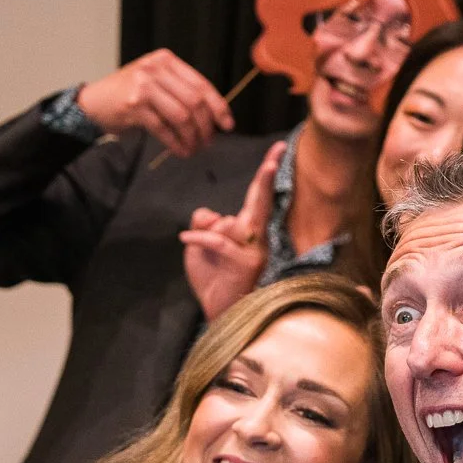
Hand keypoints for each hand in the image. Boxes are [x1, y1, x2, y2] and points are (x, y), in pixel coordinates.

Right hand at [76, 47, 234, 157]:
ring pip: (182, 116)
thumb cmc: (129, 96)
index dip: (219, 107)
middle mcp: (155, 69)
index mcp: (166, 61)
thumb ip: (181, 92)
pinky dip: (175, 143)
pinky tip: (179, 151)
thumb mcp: (156, 83)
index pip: (201, 85)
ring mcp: (143, 86)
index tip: (227, 125)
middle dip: (206, 127)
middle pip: (194, 102)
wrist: (93, 103)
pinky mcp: (133, 105)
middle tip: (208, 142)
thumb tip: (214, 117)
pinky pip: (164, 128)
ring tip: (193, 148)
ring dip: (192, 137)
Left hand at [179, 142, 279, 319]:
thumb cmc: (213, 277)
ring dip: (206, 234)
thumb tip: (209, 214)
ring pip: (226, 223)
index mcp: (249, 229)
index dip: (267, 173)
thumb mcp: (199, 244)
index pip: (258, 196)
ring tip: (201, 252)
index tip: (278, 150)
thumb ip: (204, 223)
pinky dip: (198, 240)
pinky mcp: (245, 263)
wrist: (219, 312)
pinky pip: (218, 241)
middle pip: (259, 200)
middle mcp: (258, 237)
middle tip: (276, 155)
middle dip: (266, 177)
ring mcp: (255, 250)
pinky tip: (184, 241)